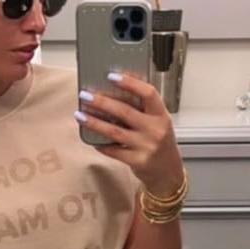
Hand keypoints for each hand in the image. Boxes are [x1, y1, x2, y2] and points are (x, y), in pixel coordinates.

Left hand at [76, 71, 184, 195]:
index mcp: (161, 115)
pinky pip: (114, 151)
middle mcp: (155, 130)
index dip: (130, 83)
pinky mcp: (137, 161)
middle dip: (102, 102)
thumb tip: (117, 89)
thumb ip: (143, 109)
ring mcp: (146, 147)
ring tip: (80, 115)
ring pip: (115, 132)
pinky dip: (101, 145)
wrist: (168, 172)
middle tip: (85, 95)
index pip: (148, 93)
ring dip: (95, 122)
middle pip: (125, 111)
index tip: (111, 76)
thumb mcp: (158, 122)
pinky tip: (91, 139)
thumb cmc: (161, 143)